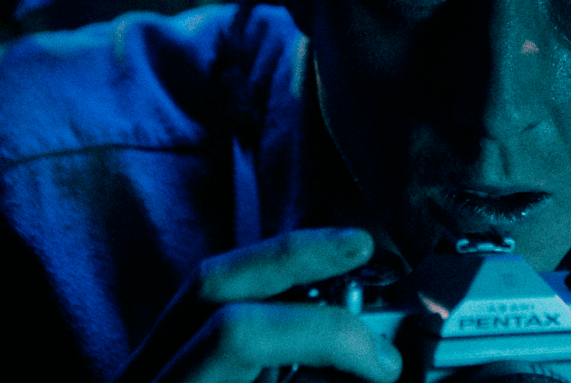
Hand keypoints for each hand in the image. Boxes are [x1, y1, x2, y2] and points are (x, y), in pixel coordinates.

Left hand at [116, 228, 402, 381]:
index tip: (380, 363)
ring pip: (203, 283)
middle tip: (362, 248)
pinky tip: (298, 292)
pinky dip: (260, 288)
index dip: (326, 334)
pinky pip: (204, 304)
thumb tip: (371, 363)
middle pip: (211, 282)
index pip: (240, 333)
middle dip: (297, 256)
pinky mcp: (155, 363)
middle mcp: (145, 375)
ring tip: (339, 257)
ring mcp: (141, 366)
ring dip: (281, 262)